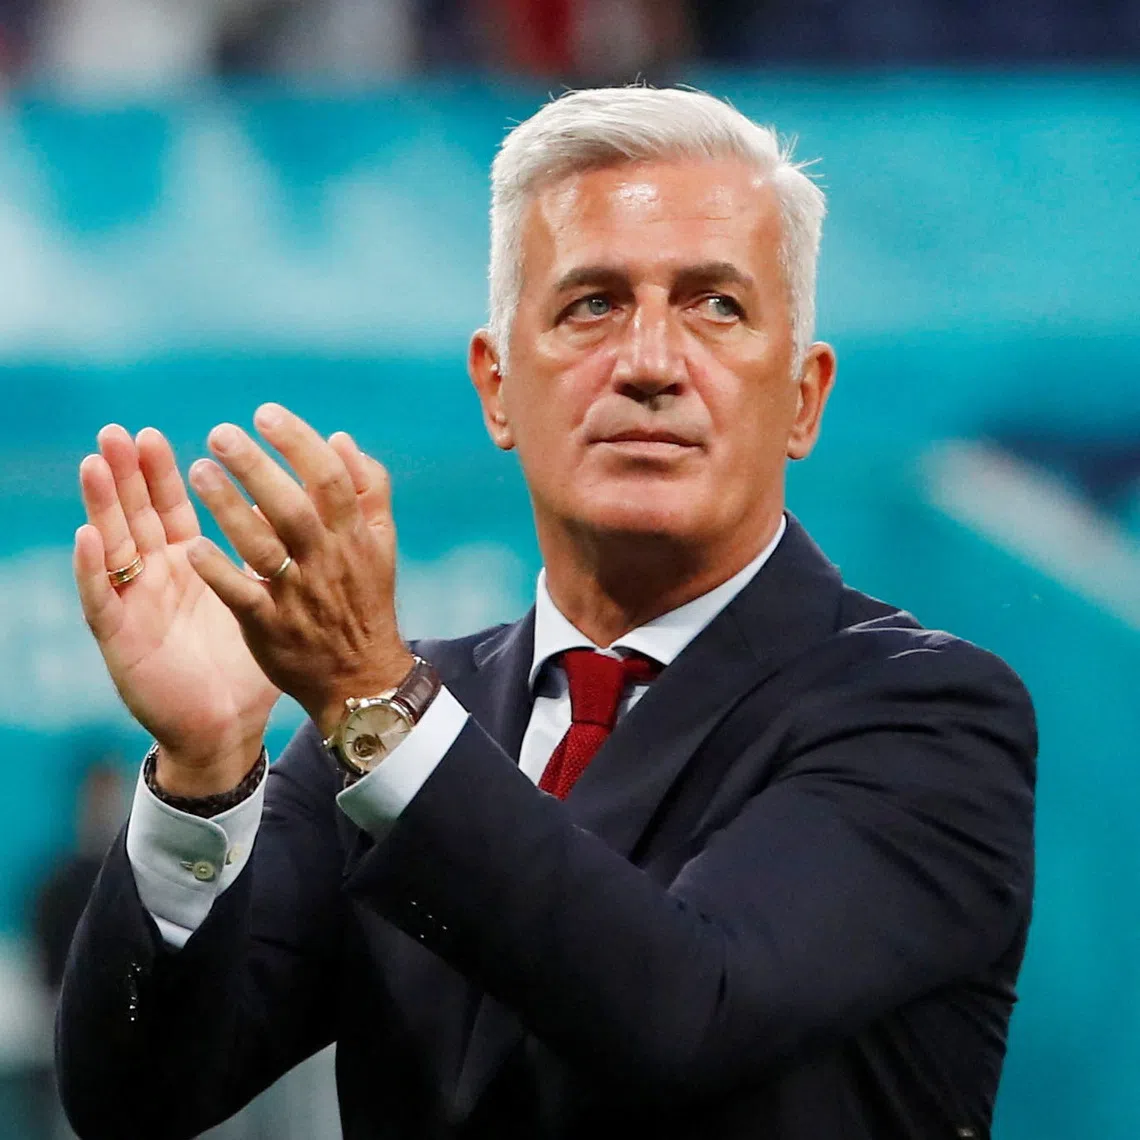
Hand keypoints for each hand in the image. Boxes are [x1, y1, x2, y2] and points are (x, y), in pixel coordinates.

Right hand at [75, 427, 280, 794]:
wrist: (226, 726)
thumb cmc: (246, 662)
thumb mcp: (263, 597)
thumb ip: (270, 551)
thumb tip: (287, 502)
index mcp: (191, 566)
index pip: (174, 508)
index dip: (165, 474)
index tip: (157, 434)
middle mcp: (158, 578)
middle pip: (138, 515)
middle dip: (129, 474)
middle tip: (119, 431)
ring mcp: (137, 605)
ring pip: (113, 545)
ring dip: (103, 503)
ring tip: (96, 463)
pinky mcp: (122, 638)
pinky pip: (103, 598)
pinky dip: (93, 566)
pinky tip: (88, 535)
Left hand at [183, 403, 411, 739]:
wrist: (361, 677)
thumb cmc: (365, 599)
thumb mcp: (381, 542)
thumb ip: (368, 488)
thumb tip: (340, 438)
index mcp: (354, 535)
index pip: (330, 478)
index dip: (298, 442)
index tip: (264, 414)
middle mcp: (327, 561)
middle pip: (292, 506)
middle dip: (256, 466)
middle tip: (219, 433)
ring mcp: (298, 595)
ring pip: (262, 546)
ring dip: (228, 508)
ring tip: (198, 472)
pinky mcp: (270, 627)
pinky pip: (242, 595)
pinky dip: (219, 571)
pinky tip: (191, 546)